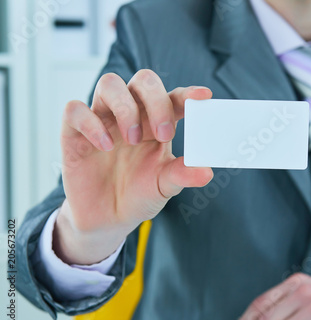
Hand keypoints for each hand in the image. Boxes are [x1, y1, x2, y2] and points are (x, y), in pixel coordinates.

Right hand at [53, 70, 213, 264]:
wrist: (108, 218)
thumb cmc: (140, 194)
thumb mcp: (165, 185)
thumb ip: (183, 175)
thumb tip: (207, 172)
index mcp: (158, 122)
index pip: (174, 97)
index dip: (188, 93)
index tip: (203, 96)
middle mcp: (132, 113)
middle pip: (143, 80)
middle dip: (156, 100)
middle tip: (163, 135)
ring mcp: (103, 119)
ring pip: (109, 84)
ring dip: (125, 107)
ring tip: (132, 140)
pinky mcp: (75, 133)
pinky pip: (75, 110)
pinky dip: (91, 123)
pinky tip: (105, 146)